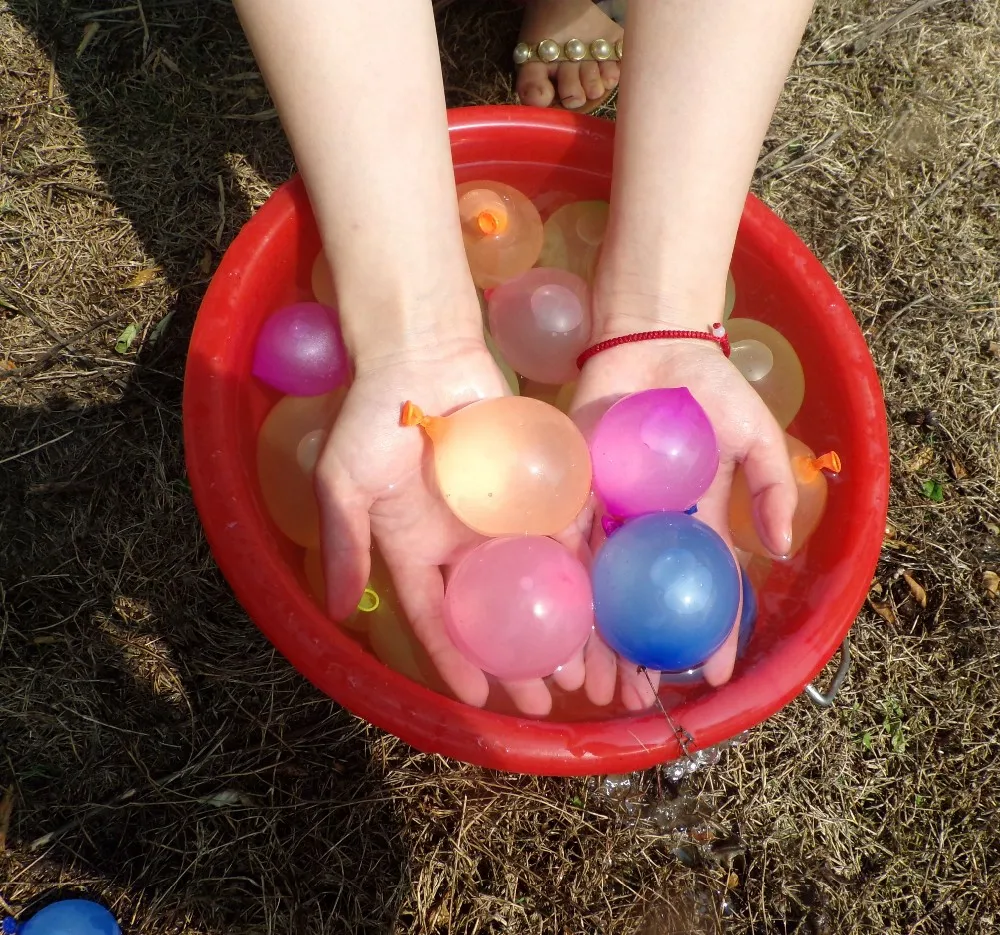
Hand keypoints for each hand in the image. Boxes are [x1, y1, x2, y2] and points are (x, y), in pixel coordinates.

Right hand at [314, 334, 584, 716]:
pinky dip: (580, 568)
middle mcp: (460, 541)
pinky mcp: (534, 488)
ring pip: (534, 582)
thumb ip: (345, 547)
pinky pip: (561, 533)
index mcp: (415, 547)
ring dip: (557, 626)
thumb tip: (338, 614)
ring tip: (581, 670)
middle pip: (494, 611)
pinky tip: (601, 604)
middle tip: (545, 703)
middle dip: (517, 658)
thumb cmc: (372, 417)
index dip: (455, 658)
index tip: (478, 697)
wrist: (421, 353)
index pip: (436, 616)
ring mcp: (500, 516)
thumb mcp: (345, 485)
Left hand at [569, 334, 797, 709]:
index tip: (713, 675)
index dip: (709, 632)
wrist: (654, 345)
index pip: (699, 588)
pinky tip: (560, 619)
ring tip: (593, 682)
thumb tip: (782, 546)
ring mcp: (606, 511)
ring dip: (595, 633)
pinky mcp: (570, 489)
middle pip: (641, 599)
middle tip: (634, 697)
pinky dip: (562, 579)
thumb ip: (772, 487)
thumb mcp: (756, 438)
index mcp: (690, 521)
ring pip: (599, 584)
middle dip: (638, 649)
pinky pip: (563, 540)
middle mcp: (645, 526)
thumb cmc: (709, 390)